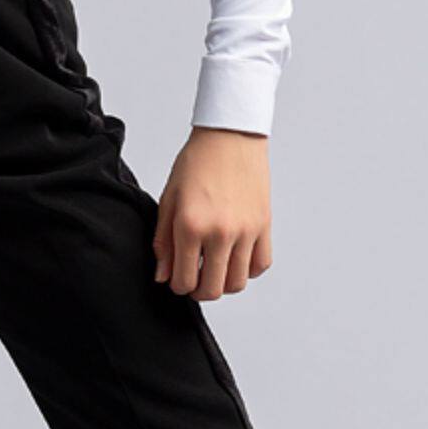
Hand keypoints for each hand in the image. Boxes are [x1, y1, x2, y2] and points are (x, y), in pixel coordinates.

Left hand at [152, 128, 272, 300]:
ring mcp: (245, 231)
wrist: (229, 137)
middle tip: (194, 281)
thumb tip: (163, 276)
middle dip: (199, 291)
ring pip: (237, 283)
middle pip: (212, 289)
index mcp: (191, 226)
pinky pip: (259, 265)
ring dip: (223, 283)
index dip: (177, 286)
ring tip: (214, 269)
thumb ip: (164, 242)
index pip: (184, 281)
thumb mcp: (169, 200)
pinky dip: (247, 270)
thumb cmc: (197, 163)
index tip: (177, 279)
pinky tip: (235, 258)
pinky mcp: (264, 226)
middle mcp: (220, 233)